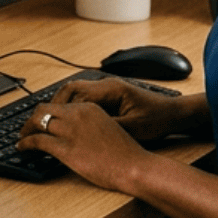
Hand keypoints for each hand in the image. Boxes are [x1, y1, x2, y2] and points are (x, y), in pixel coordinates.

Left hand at [16, 99, 147, 191]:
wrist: (134, 167)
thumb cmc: (126, 154)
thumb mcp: (108, 128)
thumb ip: (89, 125)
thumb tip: (74, 133)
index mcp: (89, 108)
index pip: (59, 105)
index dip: (46, 113)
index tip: (41, 120)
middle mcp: (77, 114)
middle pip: (44, 109)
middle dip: (32, 118)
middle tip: (27, 128)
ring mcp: (70, 130)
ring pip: (37, 122)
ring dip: (25, 130)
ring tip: (22, 137)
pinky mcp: (65, 148)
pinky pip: (37, 140)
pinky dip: (25, 143)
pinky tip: (22, 147)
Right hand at [50, 76, 189, 141]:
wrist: (175, 115)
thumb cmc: (157, 120)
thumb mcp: (131, 128)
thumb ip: (106, 127)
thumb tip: (81, 132)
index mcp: (110, 89)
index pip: (73, 91)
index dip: (56, 106)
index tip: (45, 119)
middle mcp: (107, 85)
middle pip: (71, 89)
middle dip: (54, 105)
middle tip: (42, 121)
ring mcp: (108, 90)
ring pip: (77, 93)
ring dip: (63, 106)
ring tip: (52, 122)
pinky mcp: (111, 97)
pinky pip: (86, 99)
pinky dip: (74, 108)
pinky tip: (71, 123)